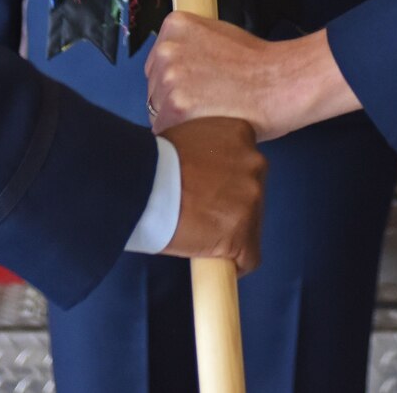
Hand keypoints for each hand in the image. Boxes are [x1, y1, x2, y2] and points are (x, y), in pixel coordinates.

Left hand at [146, 15, 359, 144]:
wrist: (282, 82)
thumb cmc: (258, 63)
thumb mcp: (217, 35)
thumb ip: (189, 47)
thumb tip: (171, 70)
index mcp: (175, 26)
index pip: (157, 64)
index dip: (177, 82)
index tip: (197, 89)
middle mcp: (166, 49)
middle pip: (154, 87)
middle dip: (174, 100)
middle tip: (207, 105)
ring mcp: (169, 78)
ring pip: (158, 112)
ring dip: (178, 120)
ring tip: (210, 117)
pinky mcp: (176, 108)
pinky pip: (165, 133)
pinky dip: (182, 138)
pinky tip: (206, 131)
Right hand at [159, 116, 266, 273]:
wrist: (141, 185)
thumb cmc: (152, 162)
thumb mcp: (187, 137)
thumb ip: (206, 150)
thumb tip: (203, 169)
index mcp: (241, 133)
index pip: (245, 163)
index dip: (226, 182)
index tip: (209, 193)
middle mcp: (254, 163)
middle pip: (251, 193)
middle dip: (230, 205)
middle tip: (200, 212)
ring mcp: (252, 199)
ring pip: (251, 225)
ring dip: (230, 231)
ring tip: (199, 235)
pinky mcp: (244, 234)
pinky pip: (248, 257)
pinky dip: (232, 262)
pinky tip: (211, 258)